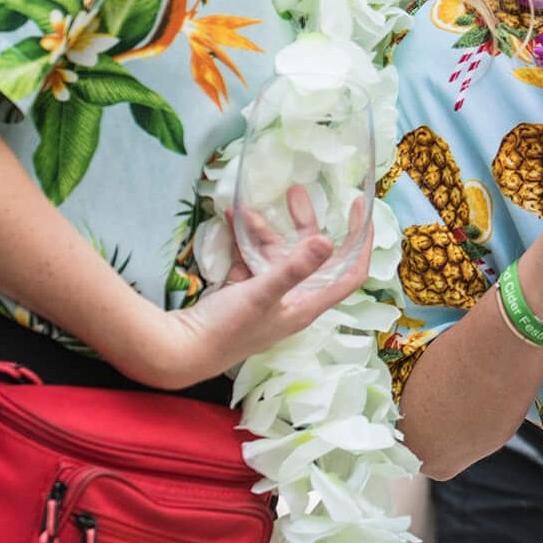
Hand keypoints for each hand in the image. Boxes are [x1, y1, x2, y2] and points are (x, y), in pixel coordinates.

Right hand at [136, 198, 372, 387]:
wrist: (182, 349)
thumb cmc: (227, 329)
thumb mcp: (262, 293)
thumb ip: (294, 267)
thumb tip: (327, 240)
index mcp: (307, 305)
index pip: (349, 274)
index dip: (360, 243)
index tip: (357, 211)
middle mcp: (292, 299)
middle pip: (311, 256)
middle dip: (305, 223)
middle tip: (295, 192)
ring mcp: (267, 295)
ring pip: (276, 254)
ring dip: (265, 229)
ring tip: (249, 206)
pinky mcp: (243, 291)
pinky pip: (250, 258)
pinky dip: (244, 238)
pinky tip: (232, 216)